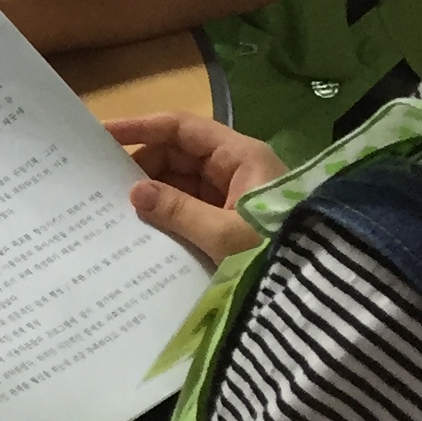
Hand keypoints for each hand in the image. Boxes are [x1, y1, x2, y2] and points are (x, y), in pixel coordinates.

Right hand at [105, 113, 286, 263]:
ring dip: (154, 194)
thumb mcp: (223, 234)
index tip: (103, 135)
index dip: (142, 128)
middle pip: (179, 155)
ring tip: (117, 208)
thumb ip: (177, 211)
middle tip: (105, 186)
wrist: (318, 292)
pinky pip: (192, 208)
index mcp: (240, 157)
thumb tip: (135, 192)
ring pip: (183, 183)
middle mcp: (237, 169)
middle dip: (144, 167)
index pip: (183, 129)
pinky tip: (144, 228)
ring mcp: (234, 196)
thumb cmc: (274, 252)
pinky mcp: (232, 221)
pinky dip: (169, 214)